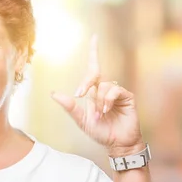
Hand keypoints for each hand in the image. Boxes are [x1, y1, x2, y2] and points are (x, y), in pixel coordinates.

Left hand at [50, 34, 143, 156]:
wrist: (117, 143)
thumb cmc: (100, 132)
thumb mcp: (81, 120)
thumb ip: (70, 106)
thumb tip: (53, 93)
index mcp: (94, 92)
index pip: (93, 69)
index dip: (94, 52)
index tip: (94, 37)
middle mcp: (105, 89)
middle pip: (95, 74)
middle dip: (86, 82)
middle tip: (80, 93)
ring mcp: (117, 92)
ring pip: (103, 86)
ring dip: (98, 102)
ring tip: (99, 115)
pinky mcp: (127, 96)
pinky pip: (114, 91)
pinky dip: (107, 100)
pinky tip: (106, 110)